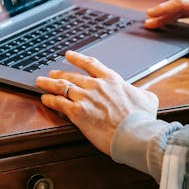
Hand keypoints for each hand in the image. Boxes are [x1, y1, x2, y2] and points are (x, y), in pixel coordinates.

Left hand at [36, 49, 158, 155]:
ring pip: (61, 86)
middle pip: (72, 75)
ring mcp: (85, 97)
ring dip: (49, 83)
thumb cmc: (142, 118)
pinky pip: (59, 103)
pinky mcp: (77, 112)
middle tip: (51, 72)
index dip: (77, 58)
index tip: (69, 55)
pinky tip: (44, 99)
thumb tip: (146, 94)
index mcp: (111, 79)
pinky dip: (50, 100)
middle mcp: (96, 85)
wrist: (135, 133)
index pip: (90, 63)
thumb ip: (143, 93)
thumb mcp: (148, 99)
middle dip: (59, 73)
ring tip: (41, 82)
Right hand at [145, 0, 188, 55]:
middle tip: (148, 22)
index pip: (182, 3)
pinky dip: (181, 11)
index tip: (151, 15)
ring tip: (157, 20)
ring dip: (171, 12)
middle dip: (164, 12)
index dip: (165, 9)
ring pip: (186, 3)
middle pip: (181, 3)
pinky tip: (174, 17)